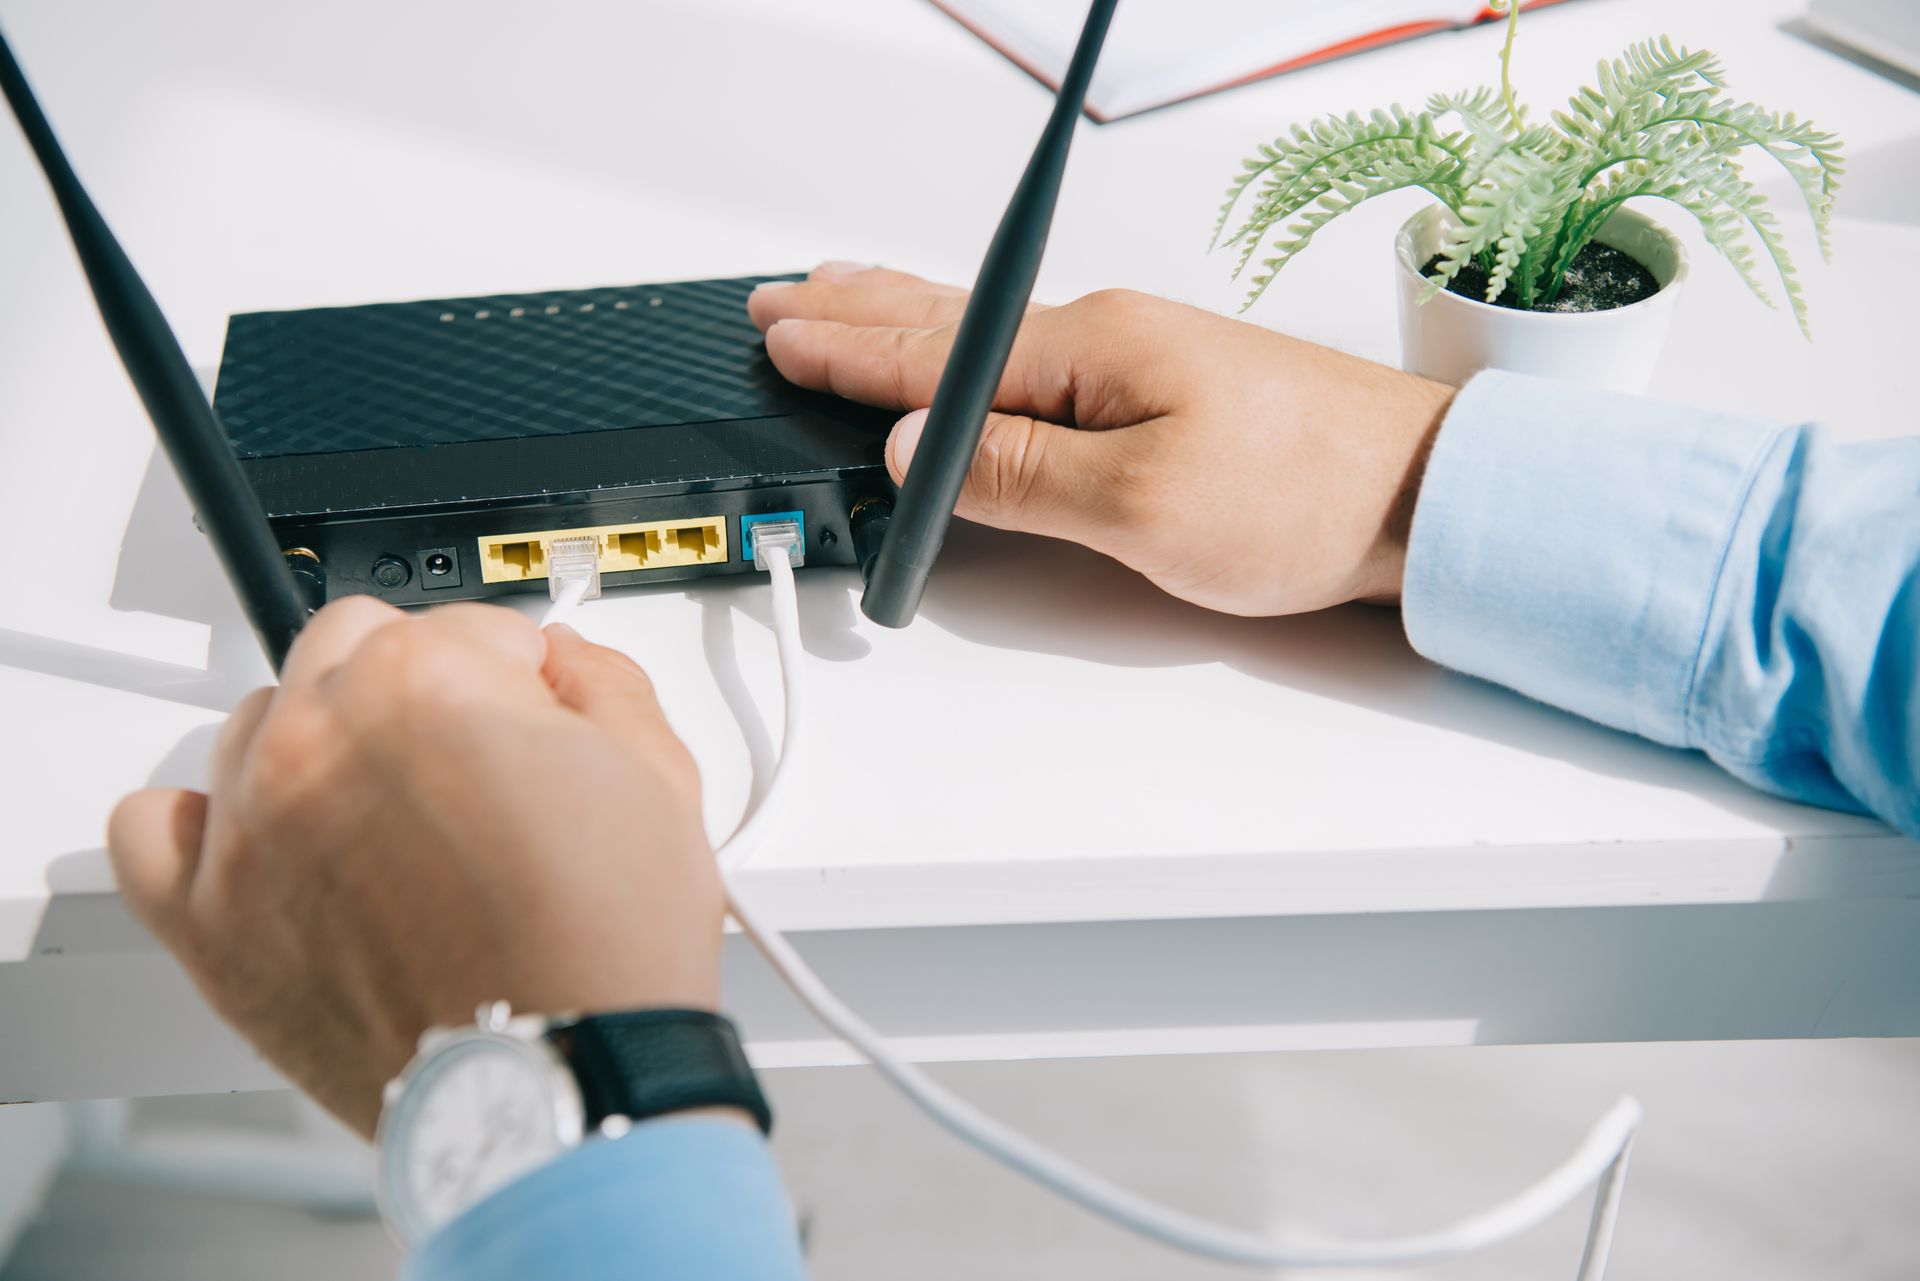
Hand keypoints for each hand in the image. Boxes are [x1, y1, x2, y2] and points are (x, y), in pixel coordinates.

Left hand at [107, 600, 719, 1137]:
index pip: (472, 625)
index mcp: (426, 680)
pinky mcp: (209, 920)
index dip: (523, 677)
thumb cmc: (605, 948)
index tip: (538, 724)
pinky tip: (272, 842)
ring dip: (321, 745)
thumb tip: (563, 662)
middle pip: (351, 645)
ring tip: (390, 821)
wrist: (559, 1083)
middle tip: (472, 768)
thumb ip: (603, 680)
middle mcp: (319, 737)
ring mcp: (251, 826)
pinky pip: (150, 829)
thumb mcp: (660, 777)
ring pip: (257, 721)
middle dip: (419, 687)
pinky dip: (201, 823)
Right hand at [750, 264, 1454, 614]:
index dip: (846, 352)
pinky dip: (972, 351)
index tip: (779, 336)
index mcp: (1089, 350)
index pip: (934, 354)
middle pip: (951, 321)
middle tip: (784, 301)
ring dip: (905, 320)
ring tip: (847, 303)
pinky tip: (967, 359)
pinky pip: (1034, 360)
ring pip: (989, 334)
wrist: (1421, 493)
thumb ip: (1019, 477)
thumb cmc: (1304, 495)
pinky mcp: (1164, 391)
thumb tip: (917, 450)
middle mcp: (1107, 337)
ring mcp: (1137, 359)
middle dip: (857, 313)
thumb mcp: (1141, 505)